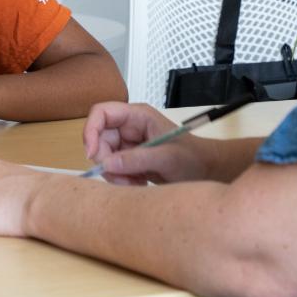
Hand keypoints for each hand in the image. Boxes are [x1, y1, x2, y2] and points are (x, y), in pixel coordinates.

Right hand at [83, 102, 211, 184]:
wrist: (205, 171)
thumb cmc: (192, 158)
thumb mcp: (167, 158)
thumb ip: (138, 159)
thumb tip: (107, 164)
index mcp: (137, 116)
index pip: (101, 112)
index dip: (91, 130)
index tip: (91, 155)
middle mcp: (128, 127)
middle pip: (99, 139)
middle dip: (106, 162)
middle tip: (122, 179)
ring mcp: (127, 143)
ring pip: (104, 157)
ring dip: (115, 175)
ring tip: (137, 183)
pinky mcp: (128, 159)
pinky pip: (113, 169)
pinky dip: (121, 180)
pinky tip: (139, 184)